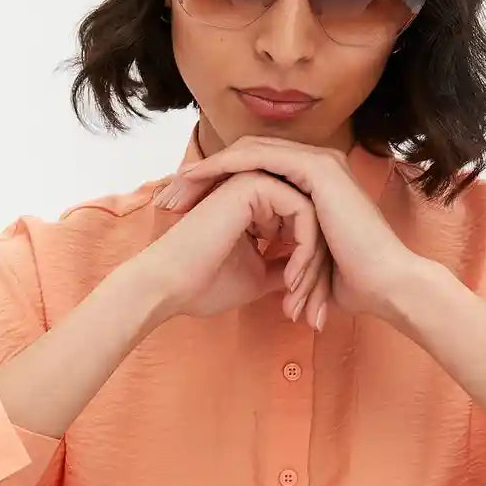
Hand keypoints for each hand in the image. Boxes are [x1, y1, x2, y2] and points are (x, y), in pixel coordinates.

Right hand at [139, 166, 331, 327]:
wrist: (168, 287)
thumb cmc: (205, 285)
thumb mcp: (259, 275)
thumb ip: (285, 266)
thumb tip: (311, 273)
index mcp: (255, 203)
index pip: (303, 226)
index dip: (311, 265)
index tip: (303, 303)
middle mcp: (256, 185)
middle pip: (312, 218)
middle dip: (317, 265)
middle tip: (309, 305)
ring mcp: (254, 180)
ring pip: (312, 214)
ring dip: (313, 259)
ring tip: (298, 293)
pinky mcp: (253, 184)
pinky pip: (302, 209)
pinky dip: (306, 246)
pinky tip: (292, 277)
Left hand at [153, 135, 424, 324]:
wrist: (385, 287)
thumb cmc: (350, 284)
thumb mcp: (305, 262)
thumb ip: (285, 253)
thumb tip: (265, 271)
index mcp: (313, 183)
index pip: (254, 173)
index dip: (215, 186)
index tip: (180, 208)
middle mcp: (316, 165)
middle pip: (245, 157)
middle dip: (203, 174)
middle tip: (167, 194)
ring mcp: (319, 162)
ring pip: (248, 153)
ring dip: (208, 168)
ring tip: (175, 188)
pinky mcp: (317, 169)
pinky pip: (260, 158)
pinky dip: (226, 167)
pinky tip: (199, 179)